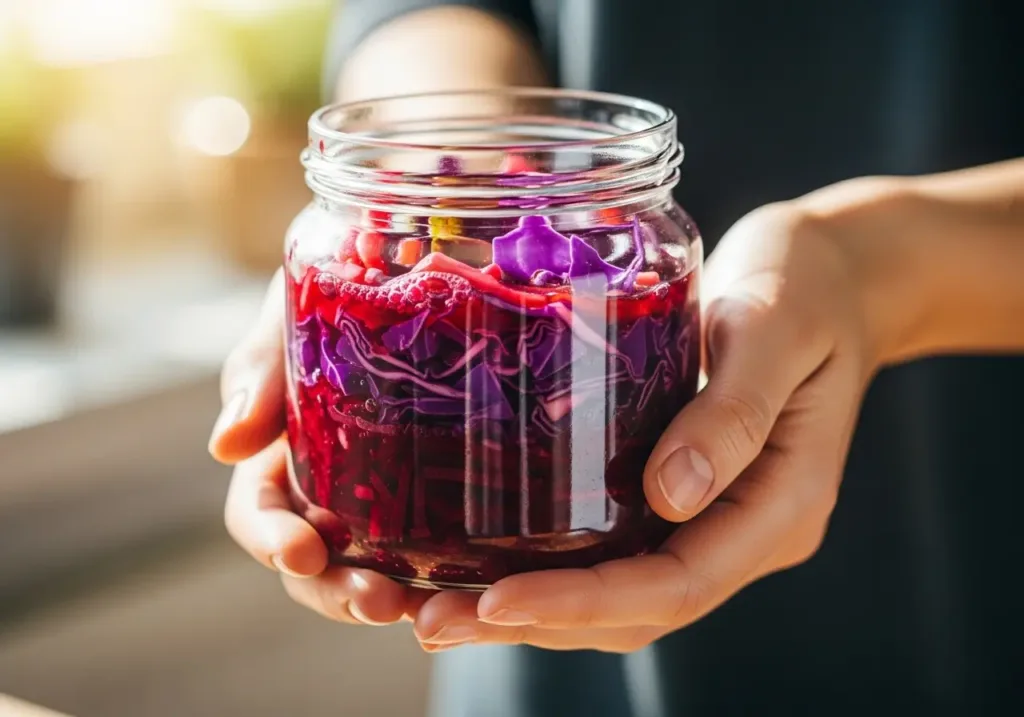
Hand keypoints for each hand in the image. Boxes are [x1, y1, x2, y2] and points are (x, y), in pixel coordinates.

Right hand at [210, 270, 430, 625]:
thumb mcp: (291, 310)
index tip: (302, 553)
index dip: (273, 541)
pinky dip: (448, 573)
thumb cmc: (339, 282)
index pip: (260, 514)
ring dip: (395, 596)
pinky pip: (439, 545)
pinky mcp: (441, 492)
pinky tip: (478, 583)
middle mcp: (327, 486)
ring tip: (428, 608)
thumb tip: (224, 448)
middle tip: (380, 602)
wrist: (417, 265)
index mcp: (279, 452)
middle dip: (338, 591)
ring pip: (376, 567)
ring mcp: (383, 494)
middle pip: (317, 562)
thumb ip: (258, 368)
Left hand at [412, 200, 880, 651]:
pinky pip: (617, 548)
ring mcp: (716, 516)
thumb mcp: (775, 330)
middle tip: (434, 622)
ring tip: (440, 609)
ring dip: (535, 609)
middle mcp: (747, 531)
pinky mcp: (685, 492)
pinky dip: (555, 565)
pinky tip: (491, 558)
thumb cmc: (808, 286)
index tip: (495, 602)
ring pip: (621, 592)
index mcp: (782, 506)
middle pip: (638, 609)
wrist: (834, 274)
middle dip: (538, 622)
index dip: (583, 602)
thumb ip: (732, 411)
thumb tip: (668, 496)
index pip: (677, 584)